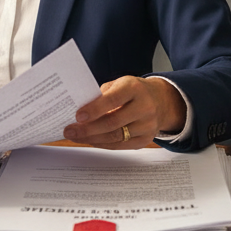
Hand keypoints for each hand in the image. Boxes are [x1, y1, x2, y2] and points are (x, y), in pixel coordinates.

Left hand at [62, 75, 186, 148]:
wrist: (160, 100)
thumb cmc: (132, 91)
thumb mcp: (119, 84)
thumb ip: (102, 95)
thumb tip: (79, 112)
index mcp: (135, 88)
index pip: (113, 100)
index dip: (95, 109)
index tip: (78, 116)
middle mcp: (144, 107)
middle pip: (113, 123)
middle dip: (88, 129)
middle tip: (70, 131)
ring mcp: (147, 125)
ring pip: (116, 137)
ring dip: (92, 139)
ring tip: (76, 137)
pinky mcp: (146, 139)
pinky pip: (120, 146)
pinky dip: (102, 144)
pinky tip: (90, 140)